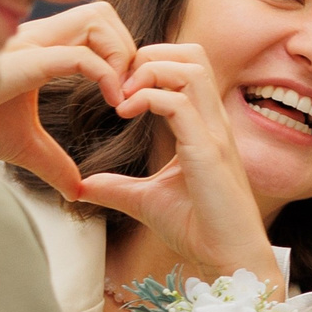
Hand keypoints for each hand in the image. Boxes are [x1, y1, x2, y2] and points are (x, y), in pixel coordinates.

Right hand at [0, 2, 136, 198]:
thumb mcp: (24, 145)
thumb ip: (53, 162)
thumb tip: (76, 191)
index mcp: (41, 49)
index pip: (96, 27)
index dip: (121, 54)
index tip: (124, 97)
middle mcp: (40, 38)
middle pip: (104, 13)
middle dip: (128, 48)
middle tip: (130, 91)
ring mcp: (32, 44)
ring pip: (99, 19)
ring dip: (122, 55)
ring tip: (121, 96)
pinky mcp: (27, 61)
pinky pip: (82, 55)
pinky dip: (107, 76)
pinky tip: (113, 103)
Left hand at [80, 44, 280, 287]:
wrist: (228, 257)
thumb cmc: (199, 229)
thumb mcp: (147, 201)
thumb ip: (117, 187)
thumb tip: (82, 187)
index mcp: (205, 125)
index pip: (186, 66)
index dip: (151, 65)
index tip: (120, 91)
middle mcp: (214, 120)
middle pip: (191, 53)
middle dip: (150, 56)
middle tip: (120, 86)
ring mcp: (214, 132)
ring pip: (189, 68)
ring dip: (149, 72)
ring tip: (123, 98)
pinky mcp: (207, 150)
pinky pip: (178, 103)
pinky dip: (147, 98)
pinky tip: (125, 114)